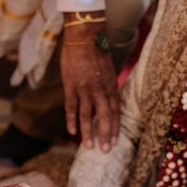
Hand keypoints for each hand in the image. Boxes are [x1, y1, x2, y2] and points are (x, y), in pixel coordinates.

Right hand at [61, 14, 119, 151]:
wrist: (84, 36)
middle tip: (105, 150)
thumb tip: (109, 101)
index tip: (115, 141)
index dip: (115, 127)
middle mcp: (100, 89)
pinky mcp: (71, 86)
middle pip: (105, 116)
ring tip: (88, 147)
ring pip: (87, 114)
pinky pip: (71, 106)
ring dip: (88, 132)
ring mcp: (85, 88)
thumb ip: (108, 87)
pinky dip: (72, 120)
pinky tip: (72, 132)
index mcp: (110, 86)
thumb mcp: (108, 70)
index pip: (115, 111)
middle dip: (105, 134)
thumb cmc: (96, 52)